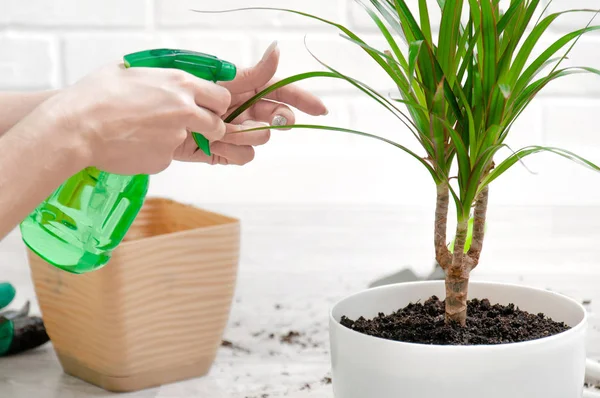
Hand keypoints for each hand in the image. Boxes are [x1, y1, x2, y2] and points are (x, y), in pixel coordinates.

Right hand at [41, 63, 230, 174]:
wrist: (77, 128)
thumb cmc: (97, 95)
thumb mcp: (130, 70)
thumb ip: (157, 75)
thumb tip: (165, 77)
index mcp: (180, 84)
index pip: (221, 98)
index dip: (216, 106)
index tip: (208, 109)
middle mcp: (185, 111)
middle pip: (217, 126)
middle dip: (209, 129)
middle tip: (191, 128)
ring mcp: (175, 138)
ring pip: (187, 141)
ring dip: (174, 139)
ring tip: (143, 131)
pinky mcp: (164, 160)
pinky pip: (166, 156)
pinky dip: (154, 152)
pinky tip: (131, 143)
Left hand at [174, 41, 327, 164]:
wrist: (160, 119)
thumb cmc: (187, 93)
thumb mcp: (223, 80)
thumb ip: (255, 72)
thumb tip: (278, 50)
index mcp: (249, 90)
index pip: (284, 94)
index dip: (304, 101)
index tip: (320, 110)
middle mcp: (247, 112)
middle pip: (277, 119)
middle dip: (273, 120)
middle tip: (259, 117)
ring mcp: (239, 134)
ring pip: (261, 140)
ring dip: (244, 134)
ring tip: (220, 128)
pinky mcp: (227, 153)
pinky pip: (244, 157)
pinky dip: (230, 151)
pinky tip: (213, 143)